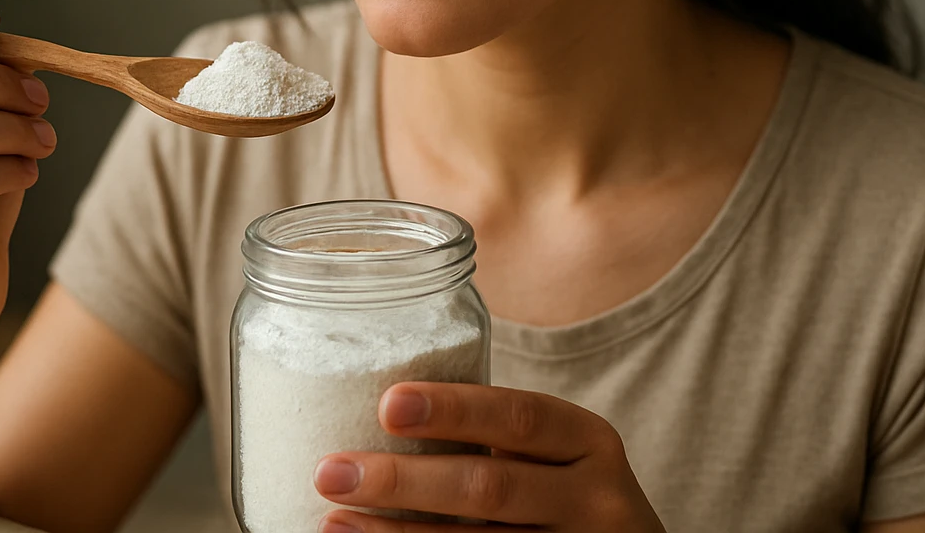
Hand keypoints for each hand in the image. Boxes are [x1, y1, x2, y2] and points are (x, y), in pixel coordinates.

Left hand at [313, 382, 666, 530]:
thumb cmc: (565, 493)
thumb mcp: (557, 454)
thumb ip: (496, 438)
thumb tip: (377, 413)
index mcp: (588, 441)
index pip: (519, 417)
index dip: (455, 410)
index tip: (387, 405)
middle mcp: (594, 499)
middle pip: (489, 488)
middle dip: (402, 480)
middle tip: (331, 471)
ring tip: (333, 520)